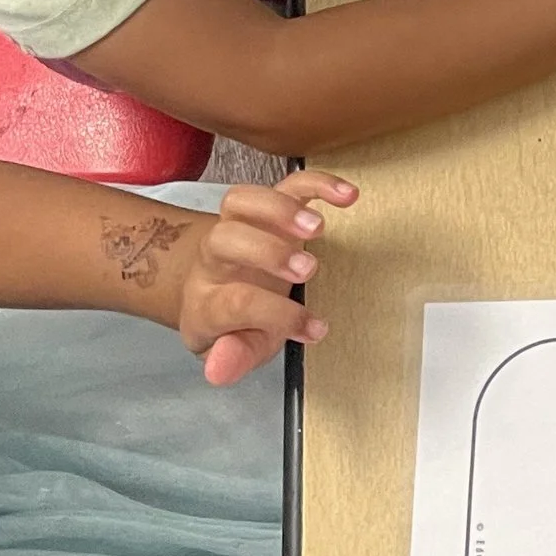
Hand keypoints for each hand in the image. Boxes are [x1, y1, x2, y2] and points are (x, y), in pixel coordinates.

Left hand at [166, 170, 357, 381]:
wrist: (217, 286)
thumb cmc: (234, 321)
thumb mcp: (235, 348)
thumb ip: (232, 358)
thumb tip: (219, 372)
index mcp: (208, 298)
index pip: (234, 301)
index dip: (277, 315)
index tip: (314, 328)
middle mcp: (216, 258)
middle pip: (224, 240)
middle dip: (268, 252)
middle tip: (308, 271)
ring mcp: (240, 226)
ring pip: (241, 200)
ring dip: (280, 209)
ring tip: (318, 229)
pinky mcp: (268, 207)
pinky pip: (285, 184)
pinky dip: (317, 183)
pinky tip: (347, 195)